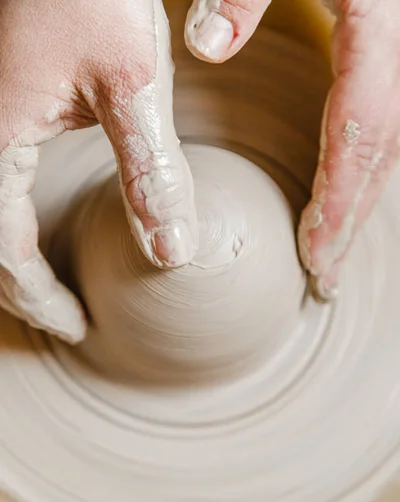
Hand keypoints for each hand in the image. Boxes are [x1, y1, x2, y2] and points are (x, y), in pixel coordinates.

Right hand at [0, 0, 196, 342]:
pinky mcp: (2, 108)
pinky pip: (0, 181)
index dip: (43, 300)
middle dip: (25, 290)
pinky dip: (18, 219)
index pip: (6, 255)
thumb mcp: (129, 85)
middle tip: (66, 317)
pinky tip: (43, 221)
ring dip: (17, 259)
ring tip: (54, 286)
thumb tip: (172, 252)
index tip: (79, 327)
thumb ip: (150, 172)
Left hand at [185, 0, 399, 298]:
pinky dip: (362, 174)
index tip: (315, 253)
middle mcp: (398, 49)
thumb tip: (205, 45)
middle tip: (326, 280)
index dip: (340, 198)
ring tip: (332, 257)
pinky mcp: (393, 62)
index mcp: (379, 22)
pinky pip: (383, 128)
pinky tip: (343, 202)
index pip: (360, 129)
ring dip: (360, 208)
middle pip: (382, 155)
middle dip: (352, 223)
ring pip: (389, 149)